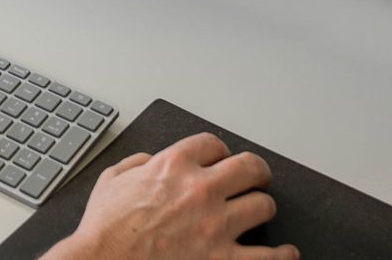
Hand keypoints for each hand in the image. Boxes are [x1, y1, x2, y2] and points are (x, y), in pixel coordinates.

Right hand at [46, 133, 295, 259]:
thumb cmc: (105, 229)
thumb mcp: (111, 180)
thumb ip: (136, 164)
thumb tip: (149, 162)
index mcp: (173, 166)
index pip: (213, 144)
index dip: (218, 151)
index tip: (219, 158)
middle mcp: (200, 190)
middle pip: (249, 167)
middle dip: (255, 171)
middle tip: (256, 176)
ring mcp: (215, 227)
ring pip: (263, 206)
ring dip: (262, 207)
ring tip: (260, 211)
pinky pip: (266, 257)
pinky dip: (282, 255)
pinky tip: (286, 253)